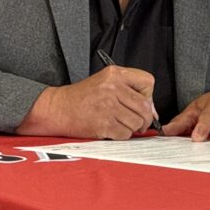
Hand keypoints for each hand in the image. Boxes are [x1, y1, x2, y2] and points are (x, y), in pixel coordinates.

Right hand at [18, 65, 157, 138]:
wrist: (56, 109)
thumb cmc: (82, 98)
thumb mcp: (105, 83)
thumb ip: (129, 92)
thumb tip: (153, 112)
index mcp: (114, 74)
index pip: (148, 82)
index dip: (148, 95)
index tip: (142, 103)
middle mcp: (112, 87)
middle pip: (145, 106)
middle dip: (144, 118)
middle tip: (137, 122)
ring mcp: (108, 106)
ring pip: (137, 122)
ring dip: (131, 128)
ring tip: (119, 124)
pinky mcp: (103, 123)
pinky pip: (125, 134)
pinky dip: (121, 135)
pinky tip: (110, 129)